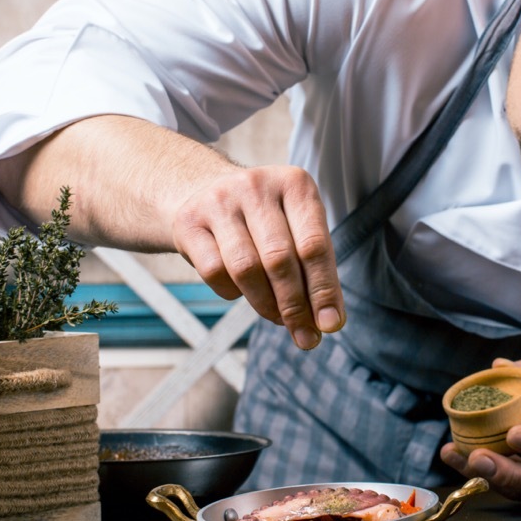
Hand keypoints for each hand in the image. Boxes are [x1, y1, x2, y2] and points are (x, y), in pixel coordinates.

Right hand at [172, 164, 345, 349]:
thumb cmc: (266, 220)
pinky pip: (214, 271)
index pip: (314, 244)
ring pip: (246, 268)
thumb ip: (315, 268)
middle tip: (305, 336)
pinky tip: (241, 291)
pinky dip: (232, 292)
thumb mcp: (297, 228)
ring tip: (278, 318)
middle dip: (295, 305)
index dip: (324, 289)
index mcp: (295, 184)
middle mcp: (257, 186)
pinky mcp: (189, 221)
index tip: (330, 324)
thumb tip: (326, 321)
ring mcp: (220, 200)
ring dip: (266, 305)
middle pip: (280, 259)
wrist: (206, 192)